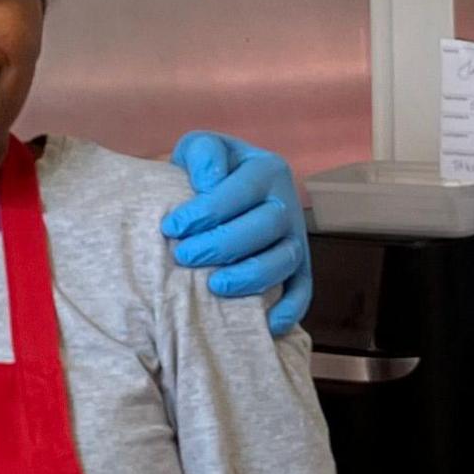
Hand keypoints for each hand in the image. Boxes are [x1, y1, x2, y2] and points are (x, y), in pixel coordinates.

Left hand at [163, 132, 313, 335]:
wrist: (215, 193)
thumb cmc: (205, 173)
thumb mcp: (199, 148)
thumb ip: (202, 153)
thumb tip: (210, 181)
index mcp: (267, 169)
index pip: (241, 190)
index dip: (207, 210)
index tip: (170, 228)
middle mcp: (287, 203)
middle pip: (267, 226)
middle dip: (224, 244)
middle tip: (184, 256)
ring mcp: (295, 238)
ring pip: (285, 260)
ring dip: (251, 276)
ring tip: (214, 286)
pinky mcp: (298, 269)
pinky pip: (302, 290)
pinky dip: (290, 309)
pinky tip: (266, 325)